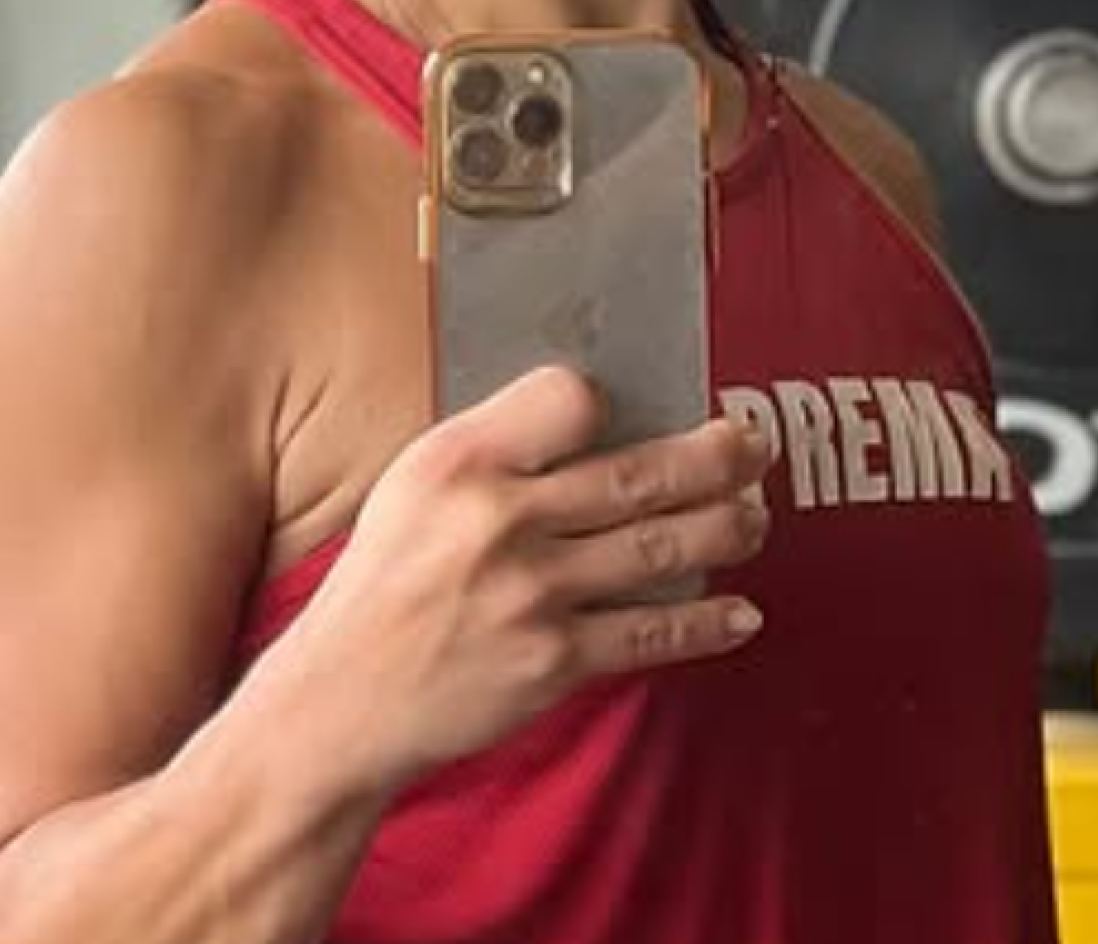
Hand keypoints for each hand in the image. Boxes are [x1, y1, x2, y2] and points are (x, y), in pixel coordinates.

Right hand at [259, 365, 772, 793]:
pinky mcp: (554, 661)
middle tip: (755, 443)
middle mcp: (501, 520)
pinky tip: (742, 613)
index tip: (636, 408)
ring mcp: (533, 594)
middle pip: (640, 473)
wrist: (342, 701)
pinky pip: (652, 634)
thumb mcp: (412, 487)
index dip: (610, 398)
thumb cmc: (382, 584)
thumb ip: (494, 453)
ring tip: (755, 516)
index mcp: (459, 462)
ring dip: (728, 528)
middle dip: (717, 456)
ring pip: (662, 548)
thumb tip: (594, 419)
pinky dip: (708, 623)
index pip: (568, 397)